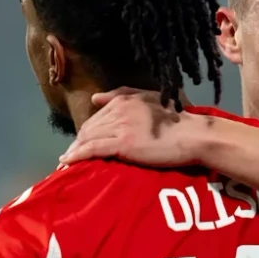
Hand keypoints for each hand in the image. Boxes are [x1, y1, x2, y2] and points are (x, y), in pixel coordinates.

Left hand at [60, 87, 203, 166]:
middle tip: (71, 153)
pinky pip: (93, 149)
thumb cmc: (177, 119)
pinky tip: (67, 162)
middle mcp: (118, 111)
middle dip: (78, 140)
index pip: (97, 116)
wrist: (192, 135)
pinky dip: (77, 156)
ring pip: (88, 138)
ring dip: (74, 149)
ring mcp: (120, 127)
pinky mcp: (123, 145)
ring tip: (67, 160)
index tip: (81, 140)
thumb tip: (95, 98)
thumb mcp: (150, 98)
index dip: (87, 129)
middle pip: (89, 127)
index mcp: (124, 99)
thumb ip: (122, 95)